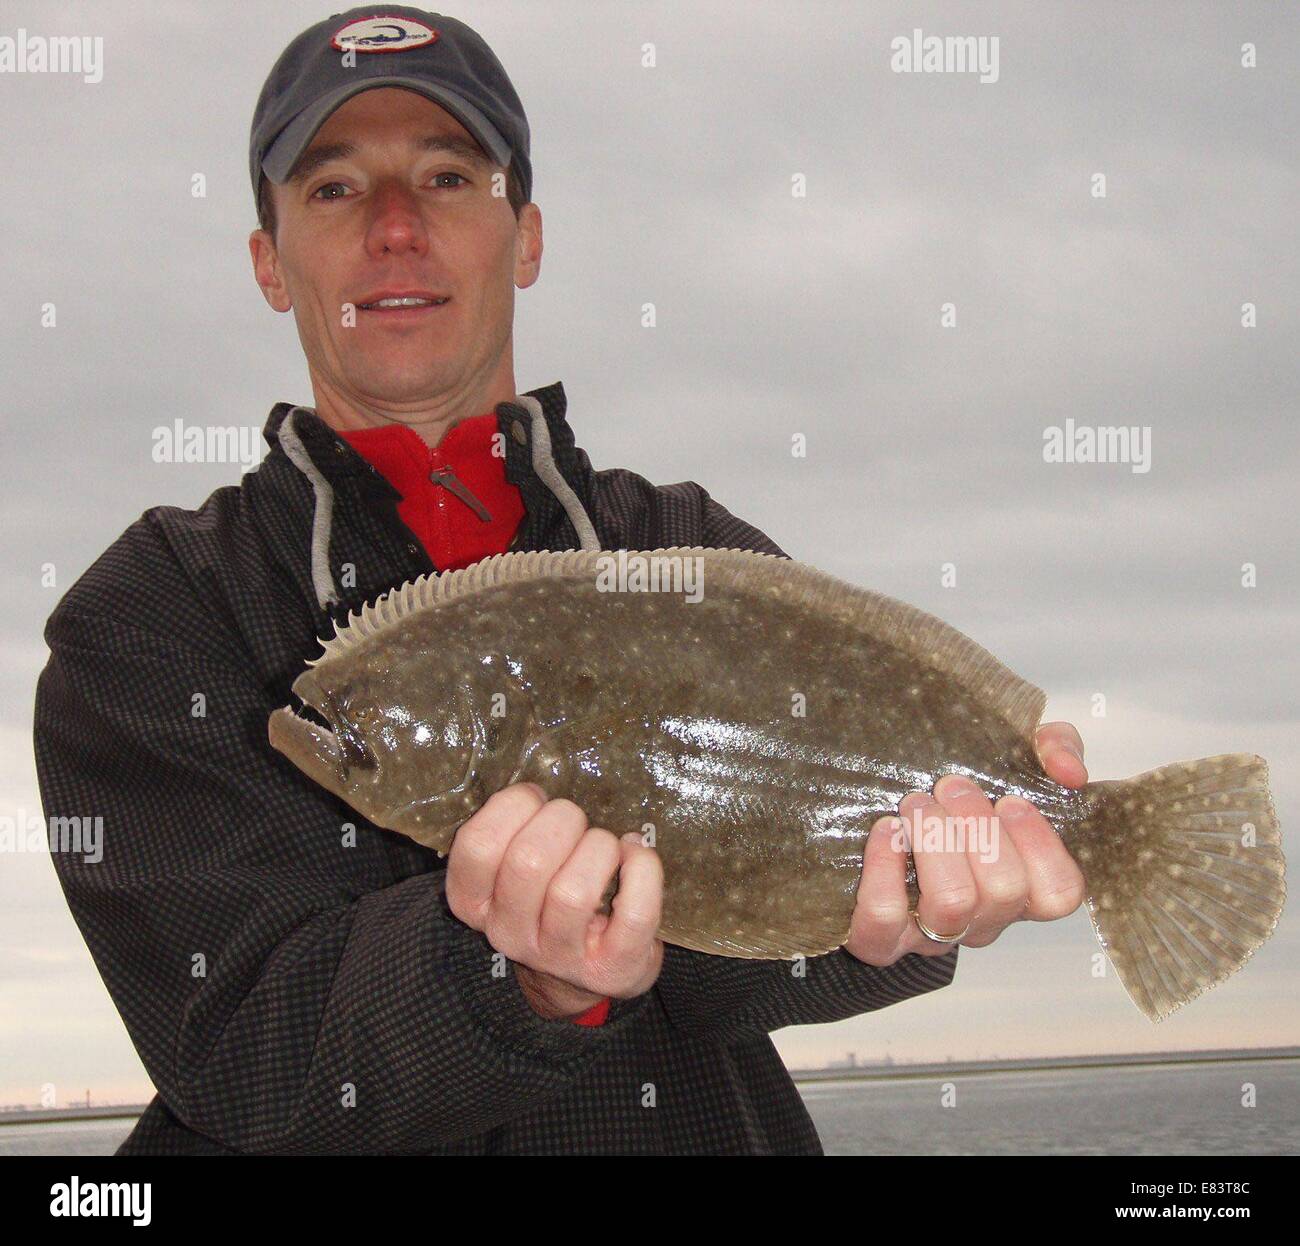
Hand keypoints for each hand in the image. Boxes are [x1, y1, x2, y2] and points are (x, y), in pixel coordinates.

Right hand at [445, 782, 663, 1018]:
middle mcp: (508, 934)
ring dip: (599, 848)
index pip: (477, 845)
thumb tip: (543, 785)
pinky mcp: (611, 968)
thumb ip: (514, 829)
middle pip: (527, 862)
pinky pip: (634, 913)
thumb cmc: (548, 898)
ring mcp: (559, 957)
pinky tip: (635, 854)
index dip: (514, 806)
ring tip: (605, 846)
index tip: (537, 800)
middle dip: (563, 820)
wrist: (586, 969)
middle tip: (575, 821)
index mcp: (475, 903)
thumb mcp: (512, 868)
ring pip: (574, 892)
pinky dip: (642, 870)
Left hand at [844, 721, 1088, 966]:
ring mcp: (932, 936)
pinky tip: (885, 830)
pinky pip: (884, 915)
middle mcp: (983, 920)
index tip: (1009, 801)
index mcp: (1021, 889)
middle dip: (977, 826)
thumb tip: (1069, 770)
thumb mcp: (1012, 762)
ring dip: (936, 840)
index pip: (1059, 892)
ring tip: (916, 803)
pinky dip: (884, 867)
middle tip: (949, 787)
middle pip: (1005, 891)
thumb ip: (1055, 749)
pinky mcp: (879, 939)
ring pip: (952, 903)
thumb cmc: (951, 804)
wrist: (864, 834)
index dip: (1040, 846)